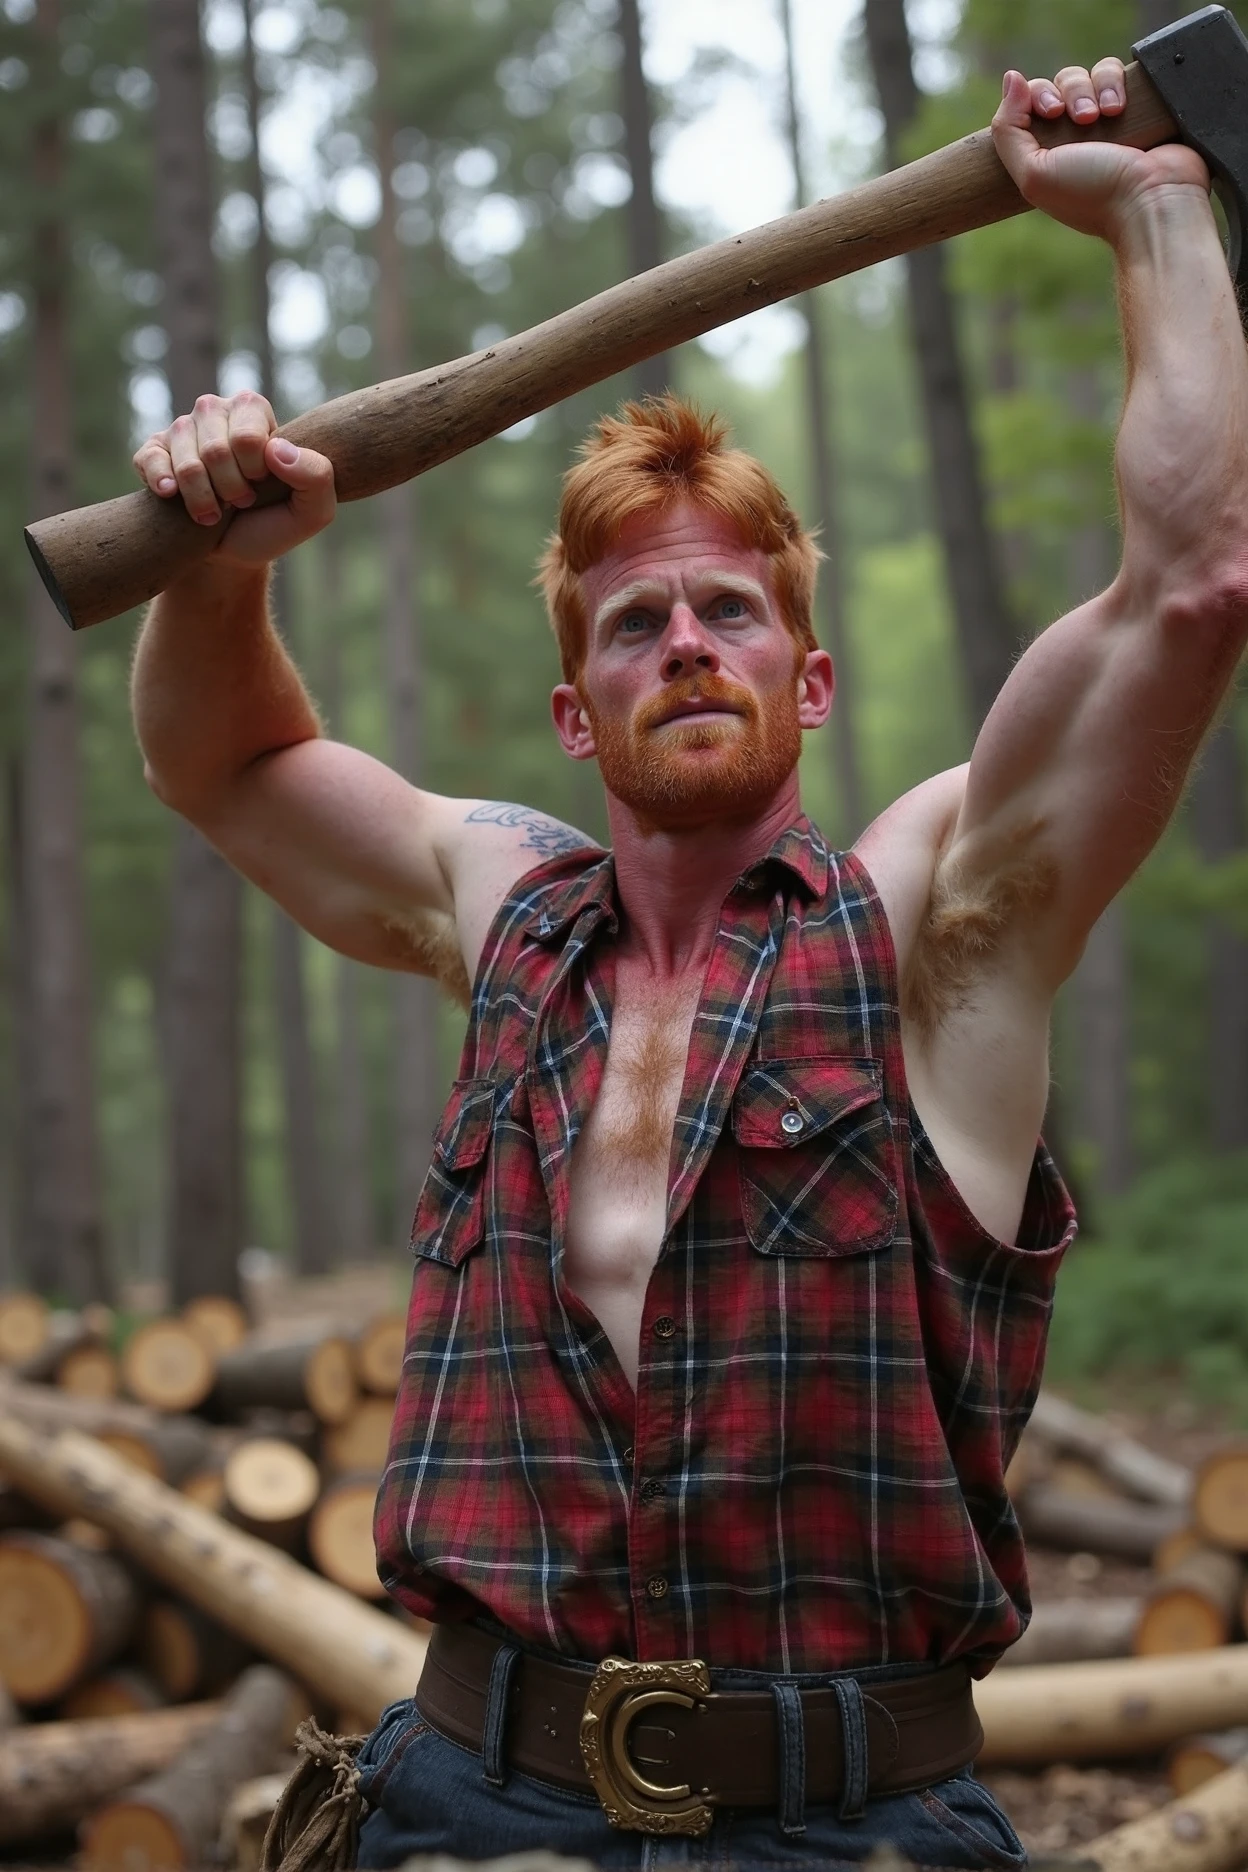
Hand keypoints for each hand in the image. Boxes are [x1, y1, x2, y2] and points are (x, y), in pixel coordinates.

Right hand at [132, 390, 335, 566]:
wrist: (230, 552)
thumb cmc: (273, 524)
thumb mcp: (312, 510)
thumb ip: (318, 476)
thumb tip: (277, 449)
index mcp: (254, 410)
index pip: (247, 438)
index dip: (255, 473)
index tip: (261, 487)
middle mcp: (216, 410)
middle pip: (216, 451)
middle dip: (230, 491)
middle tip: (240, 503)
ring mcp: (182, 428)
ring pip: (186, 463)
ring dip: (202, 500)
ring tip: (215, 512)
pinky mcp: (152, 450)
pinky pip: (150, 460)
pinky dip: (162, 484)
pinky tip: (172, 496)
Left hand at [992, 62, 1209, 243]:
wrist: (1153, 199)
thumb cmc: (1093, 195)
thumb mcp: (1034, 175)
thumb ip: (1009, 131)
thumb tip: (1011, 77)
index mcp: (1049, 151)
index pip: (1032, 100)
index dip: (1038, 95)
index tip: (1052, 112)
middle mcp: (1077, 135)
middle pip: (1063, 81)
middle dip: (1072, 91)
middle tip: (1086, 118)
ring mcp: (1109, 120)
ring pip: (1092, 73)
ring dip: (1096, 87)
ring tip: (1109, 113)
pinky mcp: (1138, 106)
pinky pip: (1121, 74)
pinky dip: (1116, 83)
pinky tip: (1120, 107)